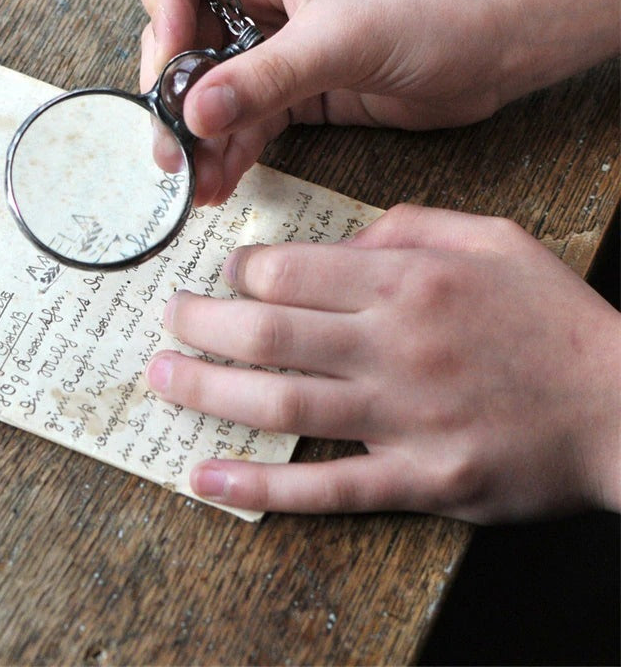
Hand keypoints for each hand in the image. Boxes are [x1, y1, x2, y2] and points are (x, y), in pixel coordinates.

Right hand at [126, 0, 618, 205]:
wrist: (493, 51)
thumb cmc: (432, 11)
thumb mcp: (340, 39)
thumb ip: (263, 78)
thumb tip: (194, 115)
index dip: (160, 5)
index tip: (177, 59)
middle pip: (181, 40)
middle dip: (174, 96)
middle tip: (174, 149)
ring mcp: (272, 48)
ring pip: (210, 92)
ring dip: (200, 138)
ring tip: (196, 184)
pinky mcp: (292, 92)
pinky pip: (245, 122)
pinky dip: (232, 152)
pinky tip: (223, 183)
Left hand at [144, 205, 620, 521]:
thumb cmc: (552, 316)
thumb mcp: (491, 239)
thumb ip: (410, 226)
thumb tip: (339, 241)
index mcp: (410, 281)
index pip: (292, 272)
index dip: (242, 273)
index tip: (224, 277)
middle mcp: (396, 345)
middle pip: (269, 333)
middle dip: (202, 324)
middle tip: (167, 318)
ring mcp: (404, 419)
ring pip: (281, 404)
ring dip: (208, 391)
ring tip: (161, 378)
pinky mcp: (420, 480)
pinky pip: (325, 488)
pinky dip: (259, 487)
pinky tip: (205, 479)